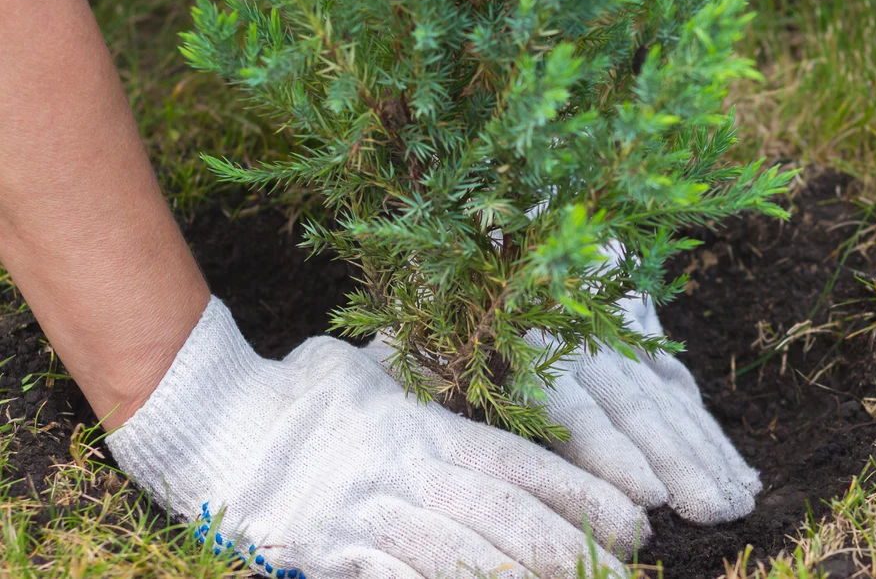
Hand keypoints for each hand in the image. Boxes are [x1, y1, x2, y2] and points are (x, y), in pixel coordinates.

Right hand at [106, 297, 648, 578]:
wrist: (208, 425)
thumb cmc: (297, 392)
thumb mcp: (368, 368)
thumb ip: (425, 377)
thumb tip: (470, 355)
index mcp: (420, 425)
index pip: (518, 463)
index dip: (580, 494)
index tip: (630, 517)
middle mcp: (401, 471)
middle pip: (500, 515)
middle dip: (568, 546)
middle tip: (626, 566)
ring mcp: (365, 517)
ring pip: (459, 556)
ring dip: (519, 577)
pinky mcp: (329, 555)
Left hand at [366, 294, 760, 525]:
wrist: (506, 206)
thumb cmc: (446, 293)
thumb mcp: (419, 338)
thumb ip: (432, 384)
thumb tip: (432, 450)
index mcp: (527, 346)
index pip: (575, 408)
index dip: (612, 453)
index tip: (649, 499)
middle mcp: (581, 342)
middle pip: (638, 411)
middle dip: (680, 466)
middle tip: (715, 516)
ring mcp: (619, 337)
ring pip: (670, 404)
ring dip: (707, 456)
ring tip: (738, 505)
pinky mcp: (644, 337)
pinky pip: (682, 390)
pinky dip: (713, 434)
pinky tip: (740, 474)